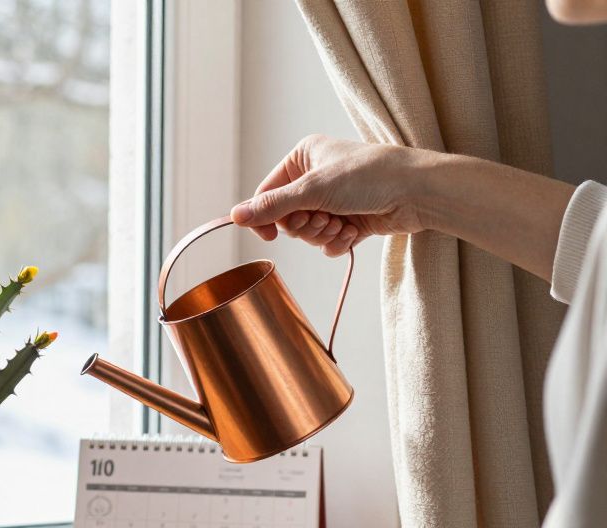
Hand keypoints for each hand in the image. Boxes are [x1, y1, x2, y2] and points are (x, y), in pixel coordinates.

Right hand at [232, 135, 432, 256]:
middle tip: (322, 219)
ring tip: (342, 224)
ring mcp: (335, 200)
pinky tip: (353, 233)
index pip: (267, 193)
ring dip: (322, 234)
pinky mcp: (351, 219)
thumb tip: (235, 216)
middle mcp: (317, 177)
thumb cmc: (371, 177)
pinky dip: (337, 242)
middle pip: (287, 217)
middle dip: (304, 225)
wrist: (419, 192)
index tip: (270, 235)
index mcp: (303, 158)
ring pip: (308, 232)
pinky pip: (328, 241)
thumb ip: (273, 206)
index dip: (266, 217)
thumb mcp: (314, 189)